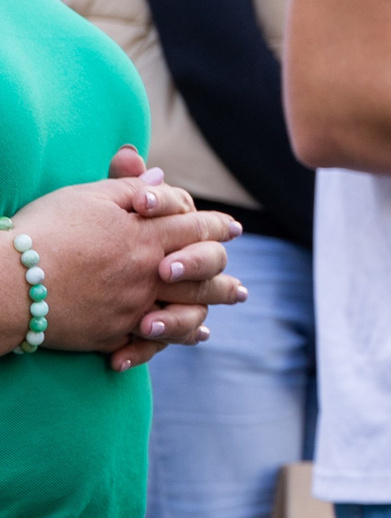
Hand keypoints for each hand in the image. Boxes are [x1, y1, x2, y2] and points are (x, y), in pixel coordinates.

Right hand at [7, 174, 241, 366]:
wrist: (5, 282)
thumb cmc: (42, 232)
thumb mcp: (85, 197)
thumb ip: (127, 187)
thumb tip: (159, 177)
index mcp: (145, 237)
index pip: (194, 228)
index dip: (217, 226)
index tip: (234, 228)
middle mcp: (147, 274)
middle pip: (202, 272)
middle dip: (223, 272)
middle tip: (239, 277)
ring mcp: (133, 306)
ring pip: (187, 308)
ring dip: (212, 305)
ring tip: (229, 302)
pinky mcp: (113, 333)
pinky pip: (153, 340)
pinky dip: (176, 338)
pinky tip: (193, 335)